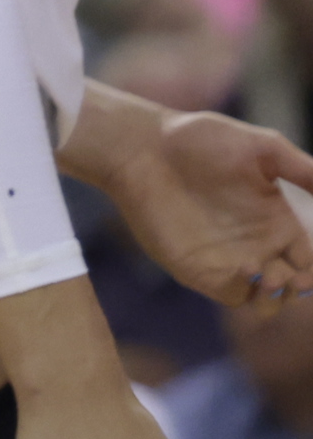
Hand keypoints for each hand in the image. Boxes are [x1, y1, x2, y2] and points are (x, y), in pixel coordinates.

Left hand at [87, 96, 312, 303]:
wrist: (143, 145)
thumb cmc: (201, 139)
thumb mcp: (263, 148)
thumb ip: (304, 170)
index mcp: (277, 221)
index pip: (309, 259)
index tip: (310, 265)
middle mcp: (256, 245)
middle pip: (292, 285)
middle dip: (300, 288)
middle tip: (296, 277)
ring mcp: (226, 259)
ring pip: (265, 299)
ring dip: (276, 298)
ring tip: (275, 277)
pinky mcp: (196, 267)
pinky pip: (231, 294)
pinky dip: (246, 291)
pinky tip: (248, 268)